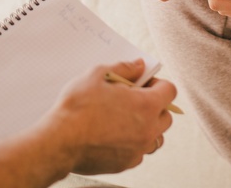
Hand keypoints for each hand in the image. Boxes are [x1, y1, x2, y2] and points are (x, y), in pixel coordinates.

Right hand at [48, 59, 176, 174]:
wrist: (60, 141)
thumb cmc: (78, 106)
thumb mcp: (98, 75)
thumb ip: (124, 68)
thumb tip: (139, 66)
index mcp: (146, 105)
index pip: (170, 91)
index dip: (158, 84)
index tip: (143, 84)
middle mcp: (148, 130)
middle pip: (166, 117)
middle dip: (155, 106)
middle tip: (133, 100)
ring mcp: (138, 149)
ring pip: (155, 137)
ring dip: (147, 127)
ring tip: (125, 119)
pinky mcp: (126, 164)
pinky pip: (139, 152)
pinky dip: (133, 143)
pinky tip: (114, 135)